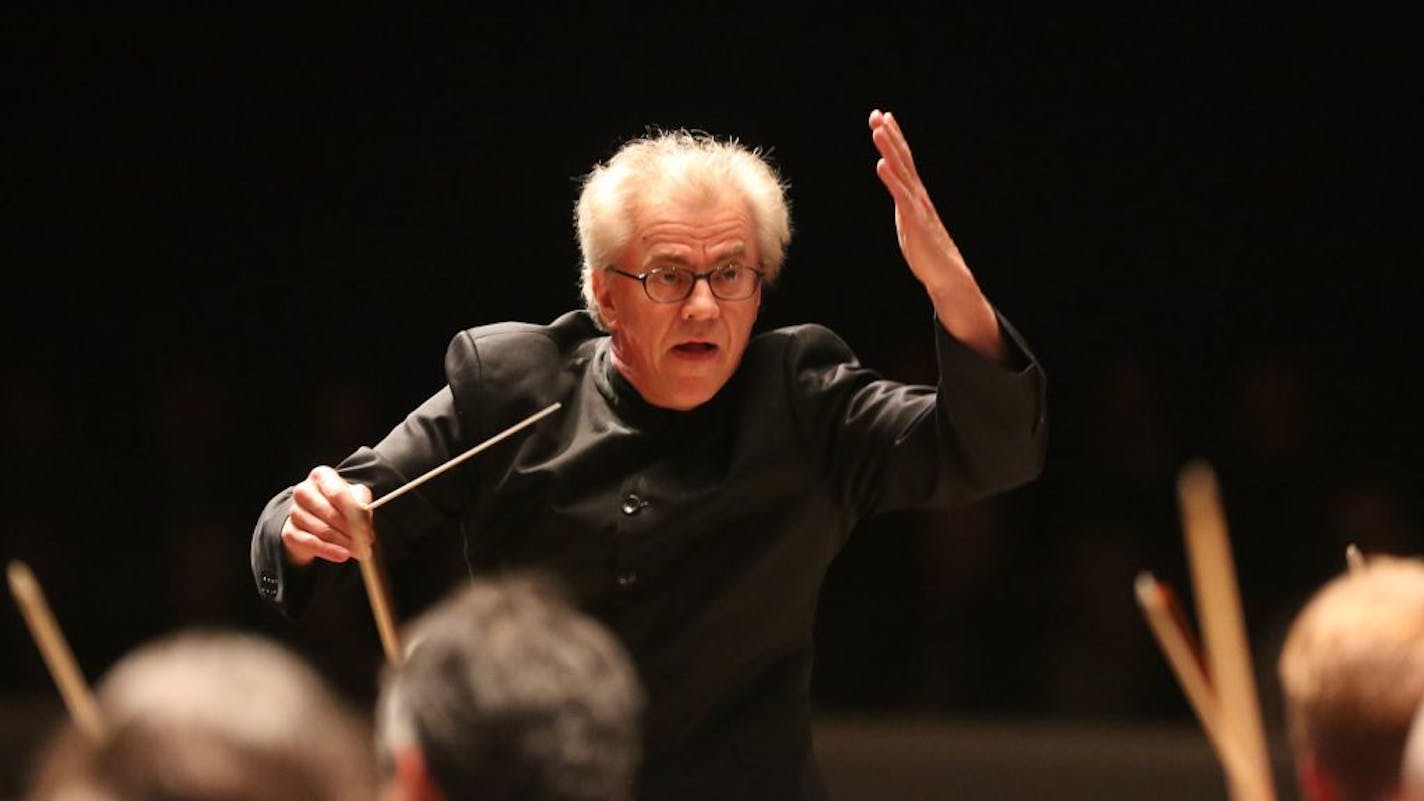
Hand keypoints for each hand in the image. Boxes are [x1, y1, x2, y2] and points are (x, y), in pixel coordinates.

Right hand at [281, 465, 373, 565]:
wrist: (318, 516)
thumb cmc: (340, 502)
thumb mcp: (355, 496)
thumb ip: (362, 502)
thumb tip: (364, 517)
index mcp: (321, 476)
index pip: (337, 493)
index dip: (353, 512)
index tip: (367, 527)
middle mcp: (303, 491)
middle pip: (329, 514)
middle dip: (351, 531)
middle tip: (367, 542)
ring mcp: (294, 511)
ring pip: (322, 531)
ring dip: (344, 543)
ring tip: (360, 550)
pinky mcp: (289, 531)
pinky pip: (311, 543)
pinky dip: (329, 551)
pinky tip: (343, 555)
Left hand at [870, 109, 1004, 360]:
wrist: (946, 274)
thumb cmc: (928, 252)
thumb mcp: (911, 223)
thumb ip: (905, 207)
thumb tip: (899, 196)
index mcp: (915, 195)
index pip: (904, 161)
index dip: (894, 138)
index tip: (884, 118)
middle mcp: (917, 195)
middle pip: (903, 158)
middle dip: (889, 135)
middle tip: (877, 113)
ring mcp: (917, 206)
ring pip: (902, 172)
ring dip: (889, 149)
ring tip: (878, 128)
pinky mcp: (915, 221)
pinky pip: (901, 196)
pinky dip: (891, 179)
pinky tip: (881, 165)